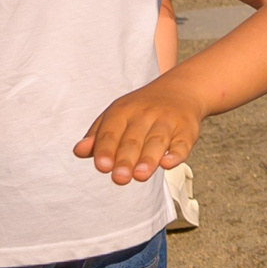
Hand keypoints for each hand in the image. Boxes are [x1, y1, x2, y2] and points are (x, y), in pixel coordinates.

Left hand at [75, 79, 206, 184]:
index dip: (106, 149)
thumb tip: (79, 151)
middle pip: (134, 139)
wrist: (182, 89)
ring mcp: (168, 121)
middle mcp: (146, 113)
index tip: (102, 166)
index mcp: (123, 111)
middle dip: (126, 159)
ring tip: (140, 176)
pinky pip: (183, 142)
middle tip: (120, 178)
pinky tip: (168, 163)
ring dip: (148, 159)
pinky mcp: (187, 130)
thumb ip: (97, 136)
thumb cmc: (141, 110)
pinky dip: (176, 153)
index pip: (111, 132)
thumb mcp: (116, 116)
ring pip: (157, 141)